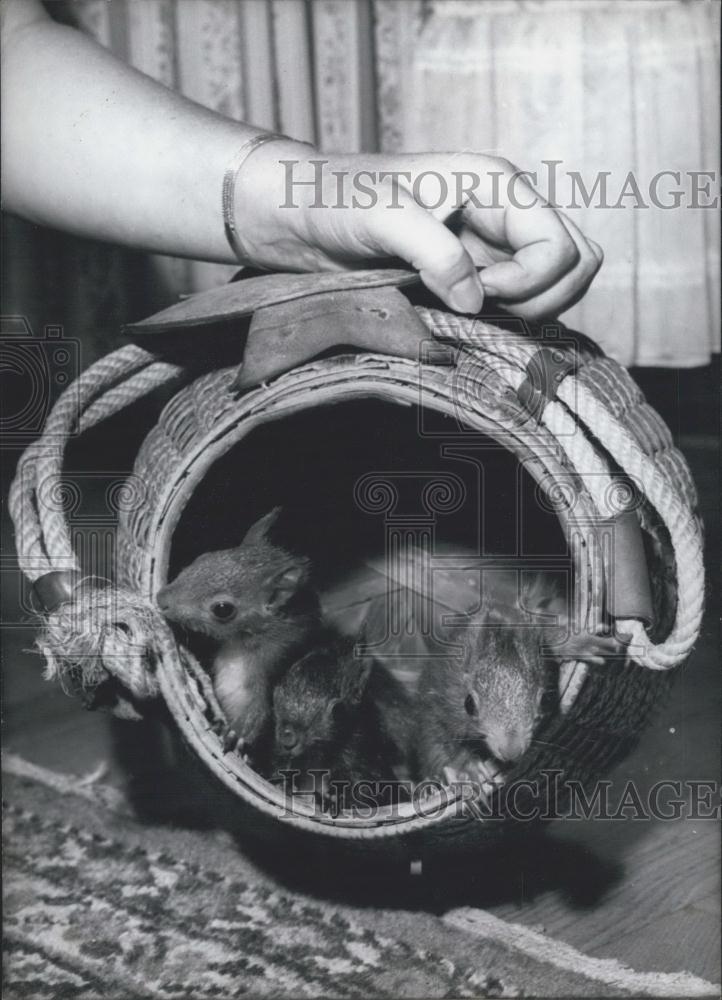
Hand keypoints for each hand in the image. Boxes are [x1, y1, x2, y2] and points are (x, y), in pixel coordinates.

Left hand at [237, 144, 602, 318]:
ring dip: (526, 310)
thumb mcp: (381, 215)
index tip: (474, 291)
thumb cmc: (335, 200)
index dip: (526, 282)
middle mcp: (504, 212)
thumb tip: (476, 299)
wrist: (298, 216)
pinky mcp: (473, 273)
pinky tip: (462, 320)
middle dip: (541, 297)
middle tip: (480, 306)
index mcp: (497, 183)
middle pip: (576, 264)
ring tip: (467, 312)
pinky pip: (520, 301)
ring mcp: (492, 245)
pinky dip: (506, 319)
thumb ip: (434, 252)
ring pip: (555, 285)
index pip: (559, 247)